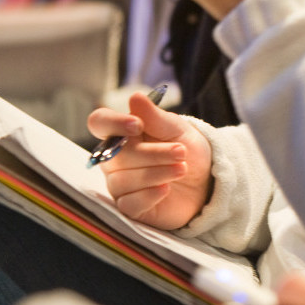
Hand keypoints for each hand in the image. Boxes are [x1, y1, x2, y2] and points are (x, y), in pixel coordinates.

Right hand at [87, 92, 212, 229]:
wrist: (205, 180)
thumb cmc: (186, 150)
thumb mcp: (177, 129)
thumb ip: (155, 117)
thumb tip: (135, 97)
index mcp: (122, 133)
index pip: (100, 122)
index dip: (113, 123)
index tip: (138, 124)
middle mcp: (114, 159)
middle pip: (117, 154)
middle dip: (153, 153)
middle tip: (181, 151)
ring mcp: (119, 184)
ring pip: (124, 180)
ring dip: (157, 173)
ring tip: (182, 168)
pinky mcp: (130, 208)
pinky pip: (128, 204)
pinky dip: (149, 195)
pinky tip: (166, 189)